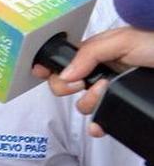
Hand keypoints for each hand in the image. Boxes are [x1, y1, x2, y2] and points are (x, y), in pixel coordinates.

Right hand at [30, 27, 153, 136]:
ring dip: (89, 103)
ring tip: (106, 92)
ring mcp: (112, 91)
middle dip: (68, 87)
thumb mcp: (123, 40)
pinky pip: (102, 121)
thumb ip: (90, 53)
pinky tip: (100, 125)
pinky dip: (98, 125)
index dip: (50, 67)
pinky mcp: (123, 107)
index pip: (64, 61)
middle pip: (66, 85)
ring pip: (83, 105)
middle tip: (81, 83)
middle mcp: (102, 71)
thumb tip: (64, 74)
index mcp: (98, 52)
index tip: (42, 73)